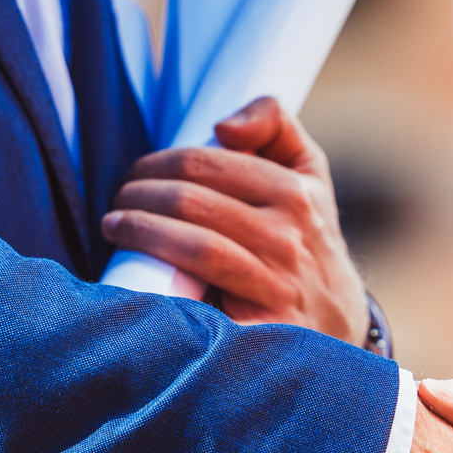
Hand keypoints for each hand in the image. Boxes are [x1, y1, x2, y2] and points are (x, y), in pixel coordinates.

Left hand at [100, 96, 367, 341]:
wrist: (338, 322)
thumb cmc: (307, 241)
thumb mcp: (308, 174)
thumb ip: (275, 125)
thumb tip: (224, 127)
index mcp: (296, 192)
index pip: (204, 164)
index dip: (156, 164)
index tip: (135, 175)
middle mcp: (290, 236)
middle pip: (190, 201)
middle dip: (139, 196)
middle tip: (118, 202)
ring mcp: (277, 284)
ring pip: (194, 246)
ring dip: (139, 232)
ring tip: (114, 227)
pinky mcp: (263, 327)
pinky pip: (202, 297)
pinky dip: (160, 280)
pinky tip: (136, 273)